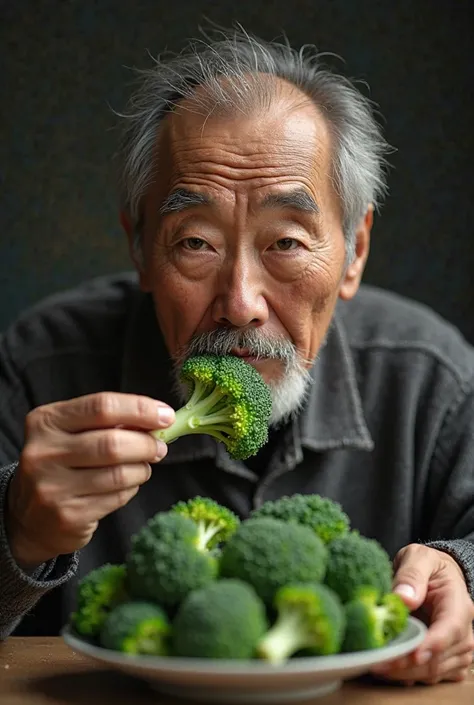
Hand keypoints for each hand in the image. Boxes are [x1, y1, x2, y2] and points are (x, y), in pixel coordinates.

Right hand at [6, 392, 174, 566]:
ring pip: (119, 473)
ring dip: (142, 469)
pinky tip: (126, 485)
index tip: (165, 415)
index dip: (140, 409)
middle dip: (146, 444)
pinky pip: (117, 497)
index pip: (102, 406)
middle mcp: (44, 453)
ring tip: (143, 466)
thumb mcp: (73, 433)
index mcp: (46, 422)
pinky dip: (131, 489)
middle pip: (113, 442)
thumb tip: (157, 418)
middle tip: (160, 447)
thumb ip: (108, 422)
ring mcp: (53, 487)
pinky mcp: (68, 516)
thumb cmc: (63, 464)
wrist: (30, 516)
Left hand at [371, 544, 473, 684]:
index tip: (411, 655)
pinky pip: (429, 677)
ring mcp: (457, 650)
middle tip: (376, 662)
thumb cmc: (427, 565)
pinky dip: (408, 675)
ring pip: (432, 673)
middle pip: (439, 658)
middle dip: (407, 665)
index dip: (431, 645)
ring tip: (375, 664)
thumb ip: (411, 574)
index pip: (450, 629)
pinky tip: (388, 667)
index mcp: (458, 604)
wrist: (436, 575)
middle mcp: (463, 632)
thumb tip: (404, 599)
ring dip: (404, 673)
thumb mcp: (418, 556)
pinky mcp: (447, 661)